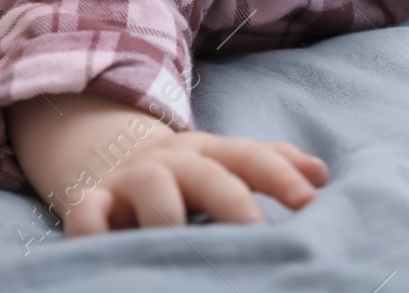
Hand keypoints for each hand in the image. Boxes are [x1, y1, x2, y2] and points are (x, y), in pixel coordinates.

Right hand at [7, 92, 329, 238]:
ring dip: (169, 218)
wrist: (110, 156)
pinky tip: (111, 255)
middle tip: (258, 234)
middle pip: (207, 173)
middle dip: (234, 202)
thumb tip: (322, 176)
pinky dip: (93, 231)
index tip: (310, 199)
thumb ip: (273, 165)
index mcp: (212, 151)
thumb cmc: (189, 174)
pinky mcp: (91, 200)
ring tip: (189, 256)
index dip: (281, 174)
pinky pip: (86, 211)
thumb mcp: (228, 163)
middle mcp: (173, 160)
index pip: (251, 155)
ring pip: (151, 188)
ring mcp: (130, 179)